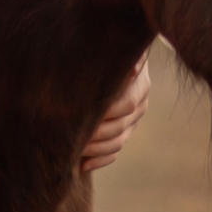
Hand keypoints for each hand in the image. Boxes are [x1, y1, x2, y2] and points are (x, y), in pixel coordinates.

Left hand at [81, 51, 150, 172]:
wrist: (102, 56)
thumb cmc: (99, 47)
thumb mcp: (106, 47)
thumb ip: (115, 56)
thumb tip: (131, 69)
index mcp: (139, 82)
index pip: (128, 104)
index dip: (106, 112)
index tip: (82, 114)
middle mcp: (140, 102)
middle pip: (121, 125)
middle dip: (96, 133)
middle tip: (71, 135)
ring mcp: (133, 119)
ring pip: (119, 141)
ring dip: (96, 149)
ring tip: (74, 150)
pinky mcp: (124, 130)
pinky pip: (115, 152)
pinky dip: (99, 160)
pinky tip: (82, 165)